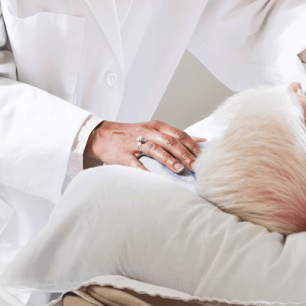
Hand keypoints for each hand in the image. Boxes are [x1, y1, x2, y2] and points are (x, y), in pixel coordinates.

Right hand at [84, 120, 205, 172]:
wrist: (101, 136)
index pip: (179, 135)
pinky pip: (135, 164)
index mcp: (156, 126)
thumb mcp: (154, 130)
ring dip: (168, 160)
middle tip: (196, 167)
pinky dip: (144, 171)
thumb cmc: (131, 135)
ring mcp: (134, 143)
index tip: (204, 157)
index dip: (193, 146)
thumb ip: (175, 136)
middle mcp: (147, 132)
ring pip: (154, 149)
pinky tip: (153, 178)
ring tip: (179, 170)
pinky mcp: (123, 154)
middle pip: (170, 142)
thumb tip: (201, 141)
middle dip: (185, 154)